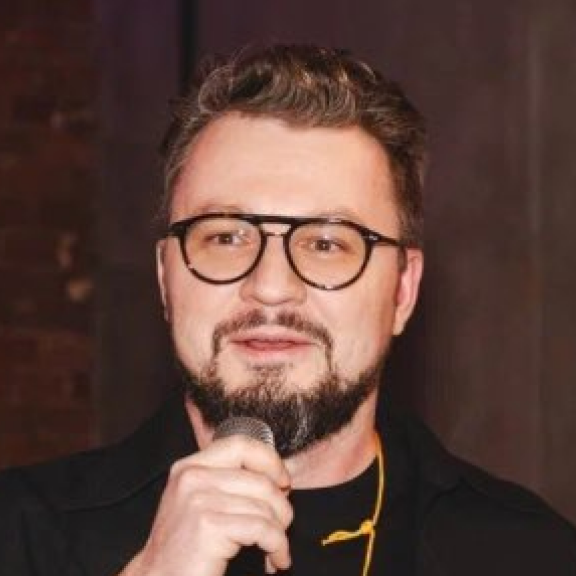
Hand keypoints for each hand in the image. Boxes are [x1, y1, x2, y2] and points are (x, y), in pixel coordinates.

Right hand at [121, 435, 292, 575]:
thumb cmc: (182, 549)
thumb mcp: (197, 502)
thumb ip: (225, 482)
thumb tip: (274, 477)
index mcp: (190, 466)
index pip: (241, 445)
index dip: (270, 460)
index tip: (283, 481)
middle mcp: (193, 477)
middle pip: (261, 480)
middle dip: (281, 507)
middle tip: (282, 527)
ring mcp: (199, 500)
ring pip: (265, 507)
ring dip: (280, 533)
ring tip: (276, 549)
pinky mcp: (209, 526)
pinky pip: (262, 529)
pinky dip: (277, 547)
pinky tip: (275, 559)